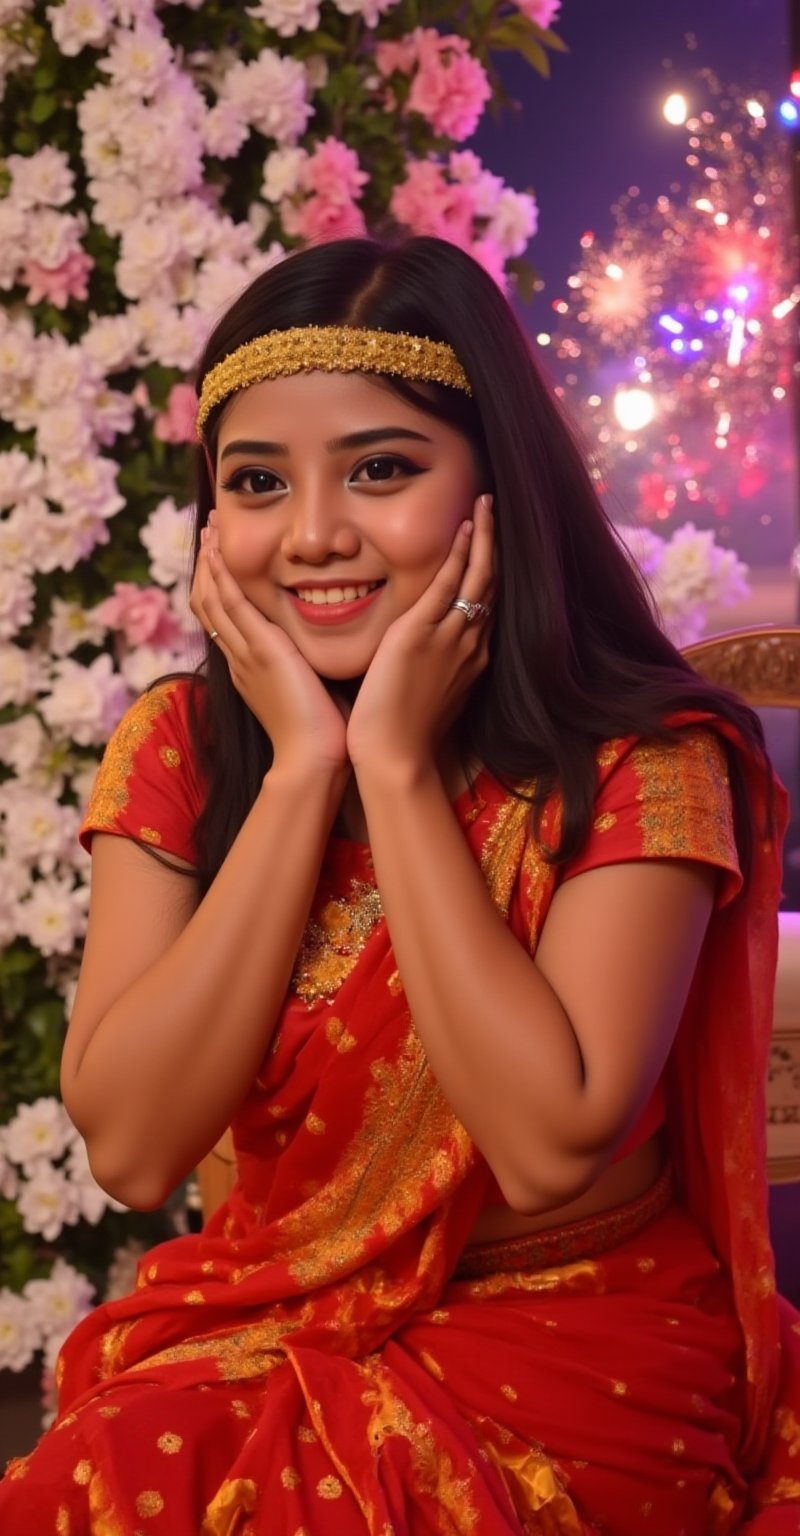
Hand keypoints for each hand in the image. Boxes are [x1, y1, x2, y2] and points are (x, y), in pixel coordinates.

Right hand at [190, 518, 348, 774]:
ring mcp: (246, 653)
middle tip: (208, 533)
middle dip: (208, 567)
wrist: (315, 759)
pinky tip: (217, 551)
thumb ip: (313, 665)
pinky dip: (220, 575)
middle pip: (210, 604)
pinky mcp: (260, 649)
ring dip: (210, 562)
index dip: (219, 587)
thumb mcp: (313, 689)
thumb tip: (331, 649)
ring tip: (209, 530)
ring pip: (213, 599)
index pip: (226, 619)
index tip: (221, 558)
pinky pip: (230, 604)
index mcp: (251, 668)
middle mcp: (240, 658)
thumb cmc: (324, 734)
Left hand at [346, 493, 493, 774]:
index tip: (491, 545)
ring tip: (487, 505)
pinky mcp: (422, 633)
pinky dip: (461, 554)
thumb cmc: (404, 733)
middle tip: (496, 511)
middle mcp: (471, 644)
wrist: (395, 754)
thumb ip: (433, 667)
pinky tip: (466, 528)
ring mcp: (451, 637)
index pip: (487, 605)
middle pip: (492, 585)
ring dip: (484, 538)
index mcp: (472, 659)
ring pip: (478, 578)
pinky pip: (449, 584)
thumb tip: (424, 655)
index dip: (492, 572)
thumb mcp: (429, 692)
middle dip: (496, 546)